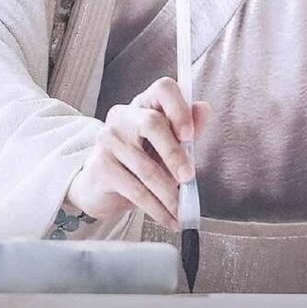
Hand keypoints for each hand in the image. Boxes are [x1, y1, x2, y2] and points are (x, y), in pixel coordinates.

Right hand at [66, 77, 211, 229]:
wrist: (101, 185)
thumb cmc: (142, 159)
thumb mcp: (167, 144)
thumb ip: (187, 129)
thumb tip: (205, 109)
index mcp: (144, 103)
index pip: (163, 89)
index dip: (179, 108)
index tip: (189, 135)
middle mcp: (123, 115)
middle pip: (152, 123)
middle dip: (174, 154)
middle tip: (189, 178)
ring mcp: (108, 139)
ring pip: (145, 166)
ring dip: (168, 193)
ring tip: (182, 210)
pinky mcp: (101, 167)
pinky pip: (135, 190)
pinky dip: (156, 209)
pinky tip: (168, 219)